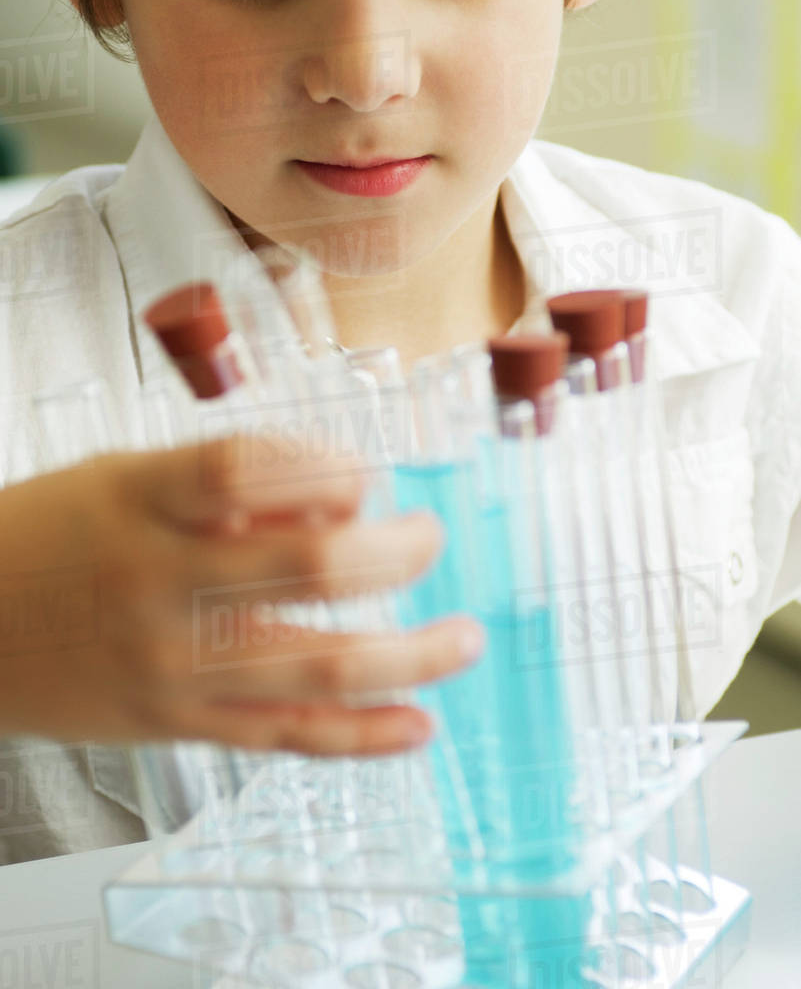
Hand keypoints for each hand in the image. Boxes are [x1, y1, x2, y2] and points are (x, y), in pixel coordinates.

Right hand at [0, 433, 483, 755]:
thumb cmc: (56, 537)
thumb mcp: (126, 476)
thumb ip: (230, 482)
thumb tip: (344, 496)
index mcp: (142, 501)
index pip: (250, 468)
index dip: (328, 464)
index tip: (370, 472)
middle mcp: (159, 582)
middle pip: (308, 566)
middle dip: (396, 553)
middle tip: (430, 540)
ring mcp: (171, 665)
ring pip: (316, 666)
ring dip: (410, 655)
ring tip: (464, 640)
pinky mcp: (178, 725)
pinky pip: (286, 738)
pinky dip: (361, 736)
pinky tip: (416, 725)